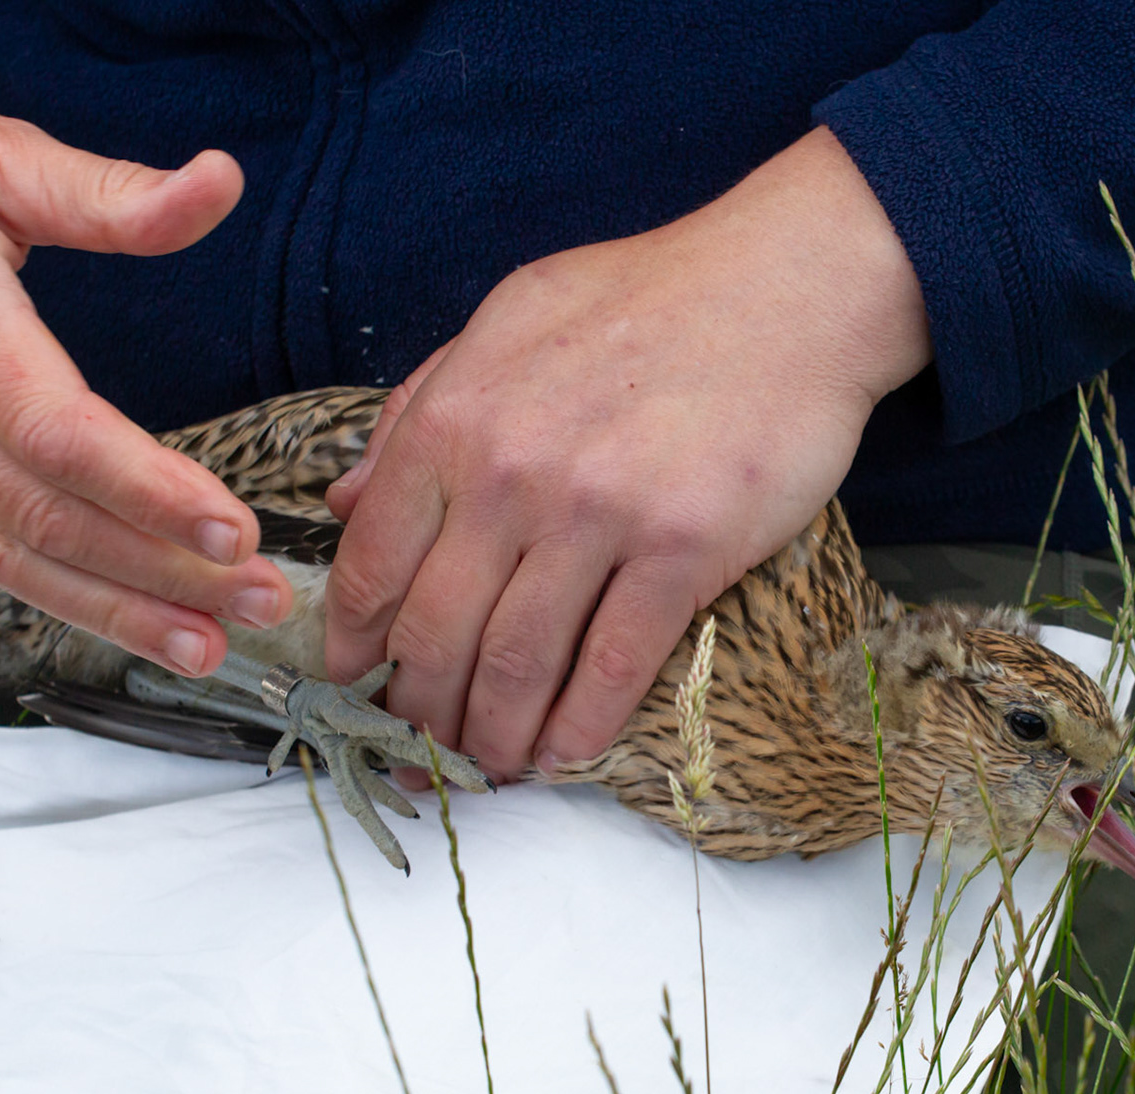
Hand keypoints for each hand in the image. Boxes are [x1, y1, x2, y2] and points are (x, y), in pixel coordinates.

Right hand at [0, 56, 290, 676]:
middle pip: (45, 515)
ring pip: (8, 559)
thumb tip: (218, 183)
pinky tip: (124, 617)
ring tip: (208, 641)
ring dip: (119, 610)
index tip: (234, 527)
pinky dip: (54, 595)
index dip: (148, 491)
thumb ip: (111, 194)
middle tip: (260, 600)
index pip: (54, 428)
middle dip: (165, 572)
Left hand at [323, 127, 930, 781]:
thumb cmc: (648, 299)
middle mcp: (512, 474)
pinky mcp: (683, 551)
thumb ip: (419, 410)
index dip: (354, 644)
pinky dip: (578, 729)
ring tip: (489, 765)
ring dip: (492, 736)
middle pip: (436, 633)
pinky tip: (563, 755)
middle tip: (425, 747)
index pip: (372, 563)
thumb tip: (346, 499)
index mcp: (456, 419)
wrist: (788, 287)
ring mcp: (598, 516)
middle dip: (419, 710)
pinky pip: (612, 667)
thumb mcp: (506, 323)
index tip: (355, 685)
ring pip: (516, 664)